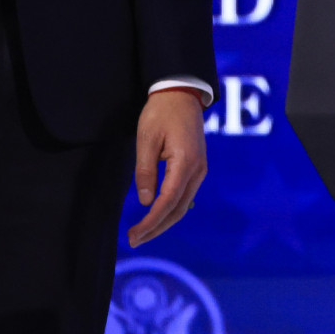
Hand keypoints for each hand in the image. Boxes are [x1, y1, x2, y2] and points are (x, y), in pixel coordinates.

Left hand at [128, 89, 206, 247]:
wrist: (182, 93)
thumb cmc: (161, 113)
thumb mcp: (146, 139)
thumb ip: (146, 171)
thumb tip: (145, 201)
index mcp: (185, 162)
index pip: (167, 201)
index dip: (150, 222)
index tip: (133, 235)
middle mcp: (198, 170)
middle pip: (178, 209)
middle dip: (156, 228)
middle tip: (134, 240)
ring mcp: (200, 169)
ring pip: (184, 205)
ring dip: (164, 221)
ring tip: (143, 232)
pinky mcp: (198, 167)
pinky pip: (186, 195)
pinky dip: (171, 209)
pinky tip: (157, 214)